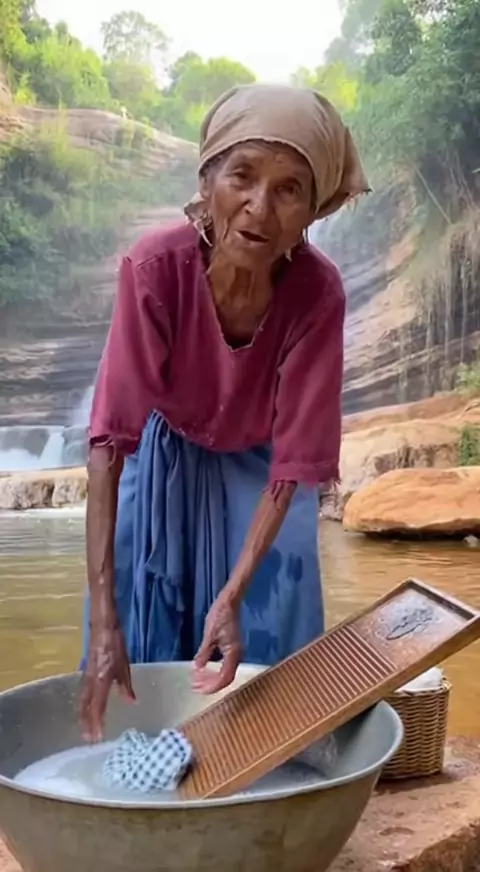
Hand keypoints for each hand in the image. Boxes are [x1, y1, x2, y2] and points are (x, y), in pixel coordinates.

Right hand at [79, 623, 134, 741]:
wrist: (102, 627)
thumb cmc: (115, 645)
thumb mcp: (124, 665)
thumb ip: (126, 686)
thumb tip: (131, 702)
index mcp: (100, 681)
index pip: (97, 707)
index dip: (97, 723)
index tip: (97, 737)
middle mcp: (89, 682)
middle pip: (85, 707)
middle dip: (86, 723)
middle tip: (88, 739)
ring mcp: (86, 677)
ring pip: (82, 701)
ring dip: (83, 716)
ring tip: (86, 728)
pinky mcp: (86, 672)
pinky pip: (83, 693)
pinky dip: (84, 705)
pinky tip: (87, 707)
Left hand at [192, 593, 241, 693]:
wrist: (229, 603)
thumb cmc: (220, 616)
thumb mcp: (209, 635)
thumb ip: (204, 654)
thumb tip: (196, 669)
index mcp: (233, 654)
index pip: (224, 678)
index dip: (211, 686)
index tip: (198, 689)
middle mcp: (237, 656)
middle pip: (225, 678)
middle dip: (210, 684)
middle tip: (194, 686)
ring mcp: (235, 653)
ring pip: (225, 673)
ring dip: (212, 678)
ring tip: (197, 680)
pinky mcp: (232, 648)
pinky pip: (224, 666)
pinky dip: (214, 670)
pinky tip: (205, 670)